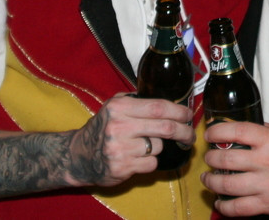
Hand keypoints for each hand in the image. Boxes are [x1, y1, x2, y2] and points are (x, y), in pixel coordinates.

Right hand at [67, 93, 193, 187]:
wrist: (78, 156)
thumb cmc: (102, 128)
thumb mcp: (113, 107)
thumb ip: (136, 101)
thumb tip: (169, 102)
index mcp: (120, 107)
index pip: (158, 107)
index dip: (178, 111)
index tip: (189, 115)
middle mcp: (119, 126)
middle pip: (165, 128)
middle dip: (184, 131)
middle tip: (190, 135)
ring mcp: (120, 148)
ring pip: (158, 147)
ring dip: (158, 147)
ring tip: (145, 145)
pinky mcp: (122, 167)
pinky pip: (151, 164)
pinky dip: (150, 161)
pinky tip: (138, 158)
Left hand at [201, 122, 268, 217]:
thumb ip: (263, 131)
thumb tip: (241, 130)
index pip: (237, 131)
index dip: (218, 131)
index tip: (210, 134)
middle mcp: (266, 162)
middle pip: (227, 159)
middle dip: (211, 158)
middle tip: (209, 158)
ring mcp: (265, 185)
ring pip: (227, 184)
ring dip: (212, 181)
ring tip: (208, 178)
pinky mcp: (266, 204)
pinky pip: (238, 208)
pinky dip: (224, 206)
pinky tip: (219, 202)